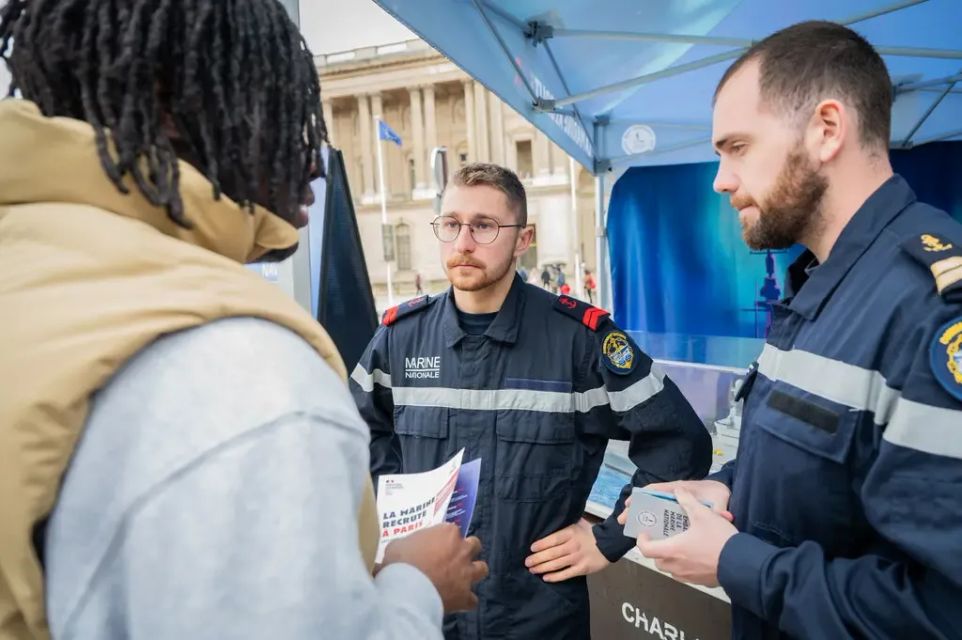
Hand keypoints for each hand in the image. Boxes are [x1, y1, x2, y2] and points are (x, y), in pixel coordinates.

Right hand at [382, 523, 488, 611]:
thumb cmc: (400, 562)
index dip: (444, 539)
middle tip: (452, 558)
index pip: (451, 530)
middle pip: (474, 545)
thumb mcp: (398, 544)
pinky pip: (472, 599)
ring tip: (462, 578)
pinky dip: (465, 600)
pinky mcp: (465, 596)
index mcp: (447, 532)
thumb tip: (407, 548)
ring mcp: (467, 573)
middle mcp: (462, 550)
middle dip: (466, 551)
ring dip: (474, 572)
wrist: (408, 589)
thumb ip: (410, 543)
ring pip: (482, 568)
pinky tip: (457, 602)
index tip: (435, 546)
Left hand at [525, 519, 609, 582]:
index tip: (531, 548)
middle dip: (537, 558)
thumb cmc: (590, 532)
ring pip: (556, 564)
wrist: (608, 544)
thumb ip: (565, 521)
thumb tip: (550, 516)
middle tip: (527, 562)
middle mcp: (572, 546)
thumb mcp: (578, 522)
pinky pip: (566, 574)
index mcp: (571, 533)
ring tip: (532, 570)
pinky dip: (555, 577)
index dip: (541, 544)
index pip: (553, 539)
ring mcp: (577, 558)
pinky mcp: (582, 569)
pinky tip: (545, 577)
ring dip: (542, 567)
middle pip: (552, 553)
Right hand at [616, 479, 733, 525]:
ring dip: (643, 522)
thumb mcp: (719, 498)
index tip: (630, 504)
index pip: (655, 490)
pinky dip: (655, 530)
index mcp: (678, 489)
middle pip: (650, 503)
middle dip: (636, 511)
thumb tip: (723, 515)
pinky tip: (652, 542)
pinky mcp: (679, 518)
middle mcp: (673, 499)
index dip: (641, 496)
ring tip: (633, 534)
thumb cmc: (718, 494)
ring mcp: (675, 509)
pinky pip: (663, 524)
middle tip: (622, 521)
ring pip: (655, 515)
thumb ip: (719, 508)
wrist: (726, 495)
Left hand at [635, 488, 737, 586]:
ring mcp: (689, 577)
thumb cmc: (718, 539)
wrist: (742, 562)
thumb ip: (688, 501)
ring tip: (680, 546)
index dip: (641, 541)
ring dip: (671, 559)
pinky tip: (697, 555)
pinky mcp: (701, 582)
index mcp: (672, 550)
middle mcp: (677, 566)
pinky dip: (686, 567)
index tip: (646, 533)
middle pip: (658, 561)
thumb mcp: (703, 514)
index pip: (645, 550)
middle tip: (664, 538)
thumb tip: (678, 490)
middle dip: (658, 550)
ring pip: (671, 570)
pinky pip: (687, 575)